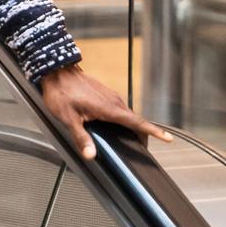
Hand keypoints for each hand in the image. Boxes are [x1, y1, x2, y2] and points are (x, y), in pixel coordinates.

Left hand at [38, 64, 171, 161]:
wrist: (57, 71)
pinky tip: (117, 126)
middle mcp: (114, 101)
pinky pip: (119, 109)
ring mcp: (110, 96)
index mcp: (109, 109)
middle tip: (145, 149)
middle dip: (144, 134)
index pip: (137, 123)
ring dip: (133, 127)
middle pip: (135, 121)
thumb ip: (81, 138)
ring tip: (134, 141)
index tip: (168, 138)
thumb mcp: (68, 119)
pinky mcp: (105, 95)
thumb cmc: (62, 94)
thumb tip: (91, 155)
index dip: (153, 132)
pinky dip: (124, 119)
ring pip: (127, 115)